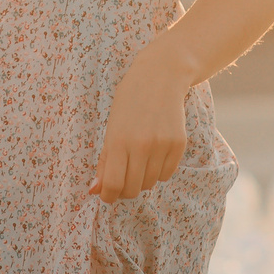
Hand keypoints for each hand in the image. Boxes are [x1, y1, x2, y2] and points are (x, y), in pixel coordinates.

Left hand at [92, 47, 188, 203]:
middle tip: (123, 176)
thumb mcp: (111, 128)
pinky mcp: (179, 145)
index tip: (107, 195)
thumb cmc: (129, 102)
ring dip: (142, 178)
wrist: (161, 77)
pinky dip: (159, 171)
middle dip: (125, 189)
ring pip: (150, 183)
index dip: (108, 196)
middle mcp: (141, 145)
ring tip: (139, 159)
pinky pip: (167, 174)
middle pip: (132, 189)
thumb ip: (104, 161)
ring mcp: (162, 146)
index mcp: (119, 140)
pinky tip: (154, 153)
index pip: (113, 185)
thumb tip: (95, 191)